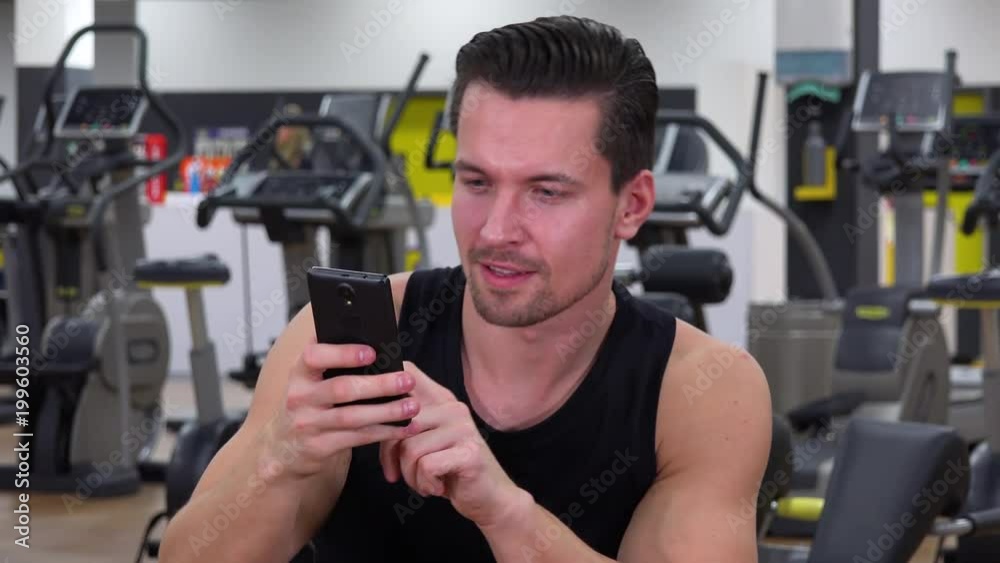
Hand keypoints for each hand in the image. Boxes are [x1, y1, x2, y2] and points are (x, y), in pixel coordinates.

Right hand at [260, 340, 419, 481]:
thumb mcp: (310, 380)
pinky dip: (384, 432)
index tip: (371, 352)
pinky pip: (357, 438)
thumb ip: (332, 362)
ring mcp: (308, 424)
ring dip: (387, 411)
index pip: (314, 356)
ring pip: (353, 417)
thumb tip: (374, 341)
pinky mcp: (319, 447)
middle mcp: (300, 397)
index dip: (343, 353)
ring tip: (412, 405)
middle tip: (407, 380)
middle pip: (342, 388)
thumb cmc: (309, 403)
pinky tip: (404, 427)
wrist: (284, 447)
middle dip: (379, 384)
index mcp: (299, 373)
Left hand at [379, 362, 531, 527]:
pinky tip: (437, 488)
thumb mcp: (423, 440)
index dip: (384, 380)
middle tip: (396, 473)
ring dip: (410, 476)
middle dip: (390, 454)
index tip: (370, 398)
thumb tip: (365, 415)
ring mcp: (462, 428)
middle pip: (397, 421)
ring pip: (410, 448)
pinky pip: (426, 466)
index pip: (408, 371)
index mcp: (439, 399)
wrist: (488, 497)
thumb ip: (402, 423)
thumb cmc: (448, 469)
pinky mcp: (468, 452)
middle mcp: (452, 407)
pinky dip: (424, 484)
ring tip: (424, 482)